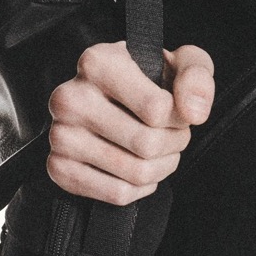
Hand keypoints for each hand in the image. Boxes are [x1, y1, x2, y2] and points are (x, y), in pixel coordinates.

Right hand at [46, 40, 214, 204]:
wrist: (110, 99)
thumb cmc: (149, 79)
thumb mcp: (181, 63)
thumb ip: (196, 76)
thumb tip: (193, 112)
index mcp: (98, 62)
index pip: (157, 109)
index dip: (180, 117)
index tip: (176, 111)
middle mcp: (70, 97)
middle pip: (147, 144)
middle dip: (173, 144)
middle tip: (171, 134)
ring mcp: (60, 134)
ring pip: (135, 172)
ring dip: (161, 167)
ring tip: (159, 150)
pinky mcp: (58, 168)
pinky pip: (117, 193)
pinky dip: (139, 188)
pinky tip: (139, 168)